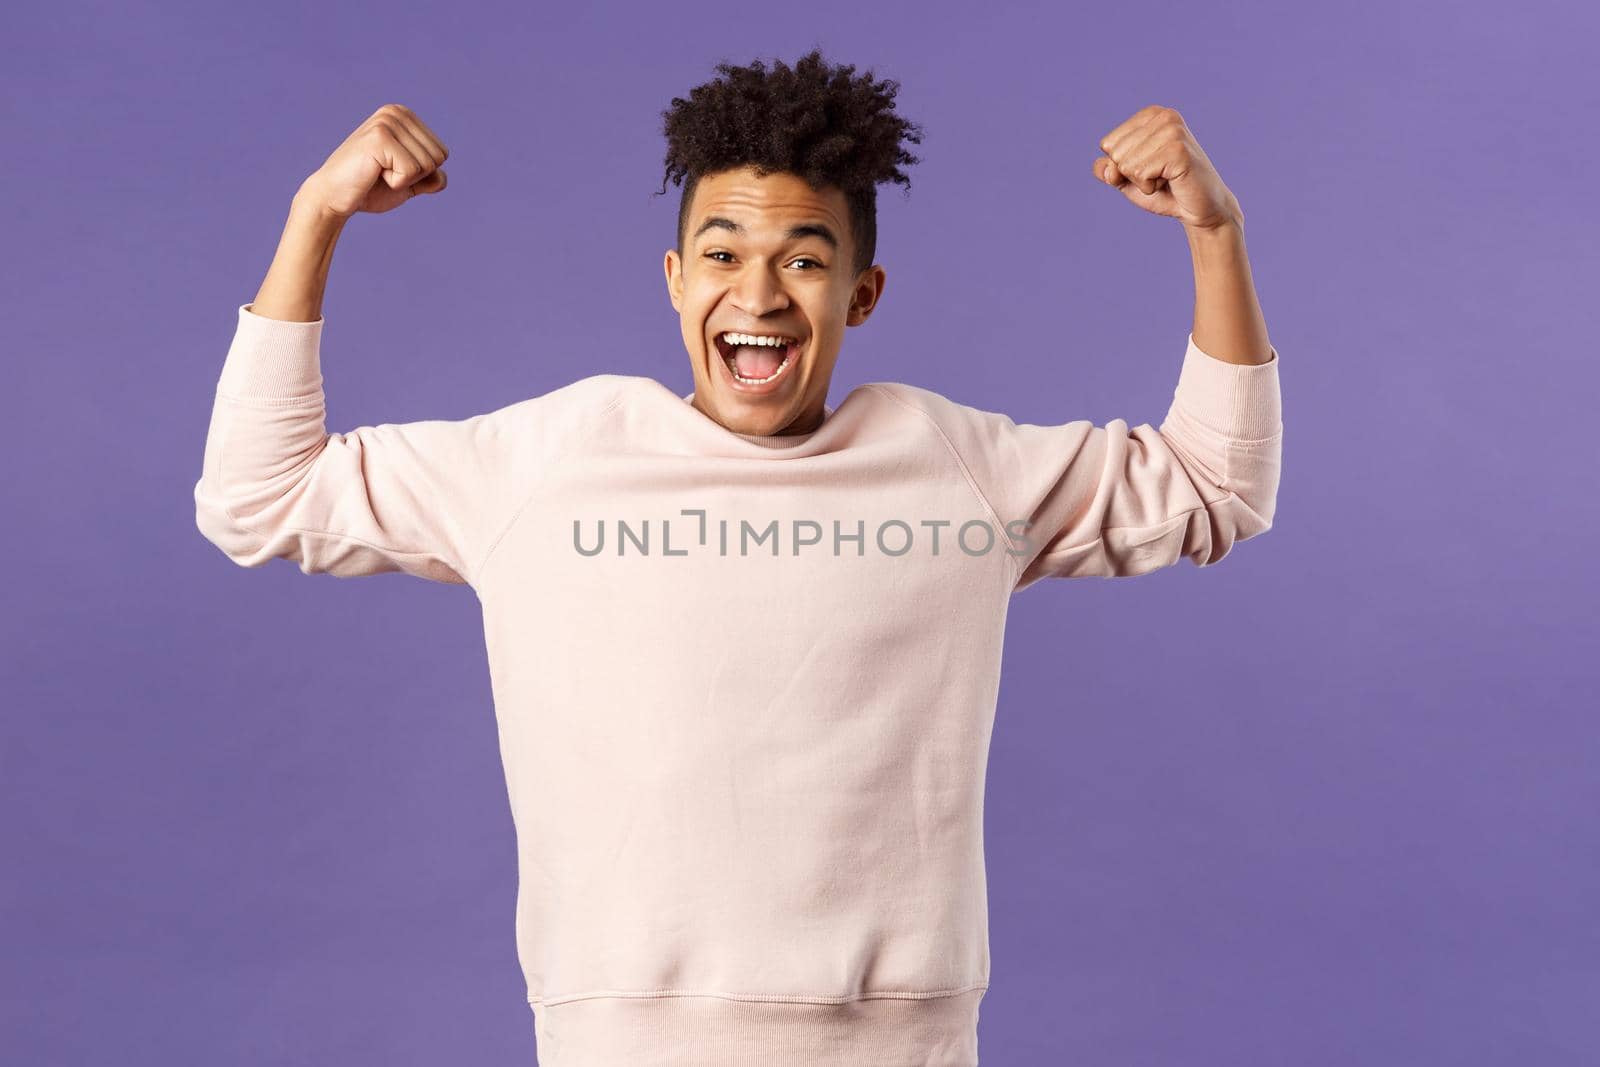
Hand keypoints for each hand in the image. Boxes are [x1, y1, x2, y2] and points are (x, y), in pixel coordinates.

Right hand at [299, 104, 449, 219]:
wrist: (334, 197)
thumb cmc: (369, 189)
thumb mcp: (407, 183)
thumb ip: (428, 178)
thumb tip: (443, 177)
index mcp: (404, 116)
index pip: (442, 153)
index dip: (421, 173)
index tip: (392, 170)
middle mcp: (396, 112)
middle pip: (438, 157)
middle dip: (416, 176)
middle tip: (384, 173)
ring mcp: (387, 122)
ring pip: (427, 164)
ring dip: (405, 179)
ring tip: (377, 172)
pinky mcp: (380, 137)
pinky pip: (412, 171)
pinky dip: (396, 182)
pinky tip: (373, 174)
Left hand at [1092, 106, 1241, 230]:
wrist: (1201, 209)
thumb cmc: (1165, 191)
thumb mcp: (1129, 180)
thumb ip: (1109, 170)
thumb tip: (1103, 167)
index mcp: (1151, 115)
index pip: (1107, 144)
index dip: (1121, 167)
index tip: (1148, 169)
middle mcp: (1164, 116)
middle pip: (1115, 154)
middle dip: (1131, 175)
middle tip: (1159, 177)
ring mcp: (1173, 131)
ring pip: (1125, 164)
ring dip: (1142, 182)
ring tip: (1166, 179)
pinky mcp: (1179, 150)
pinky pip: (1140, 173)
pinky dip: (1149, 187)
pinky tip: (1171, 182)